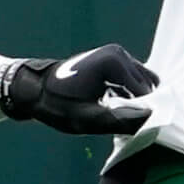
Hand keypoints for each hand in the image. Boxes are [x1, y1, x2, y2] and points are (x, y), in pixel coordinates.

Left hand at [0, 44, 157, 134]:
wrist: (33, 89)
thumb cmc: (55, 105)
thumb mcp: (85, 119)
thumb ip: (116, 121)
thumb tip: (149, 120)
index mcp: (114, 61)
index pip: (146, 93)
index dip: (141, 115)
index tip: (126, 130)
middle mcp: (119, 53)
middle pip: (147, 87)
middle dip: (140, 108)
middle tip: (120, 125)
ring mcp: (117, 55)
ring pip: (142, 85)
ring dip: (136, 103)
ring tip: (117, 119)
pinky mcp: (114, 62)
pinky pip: (133, 82)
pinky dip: (130, 97)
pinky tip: (115, 111)